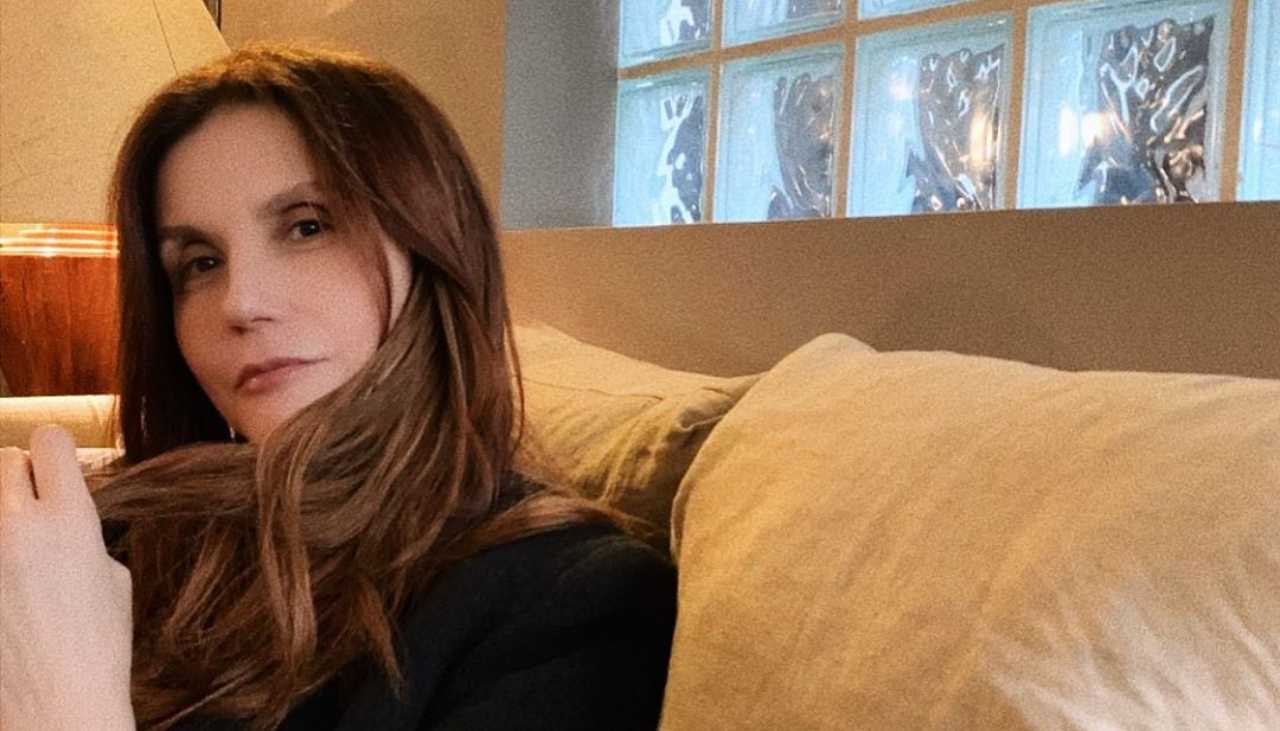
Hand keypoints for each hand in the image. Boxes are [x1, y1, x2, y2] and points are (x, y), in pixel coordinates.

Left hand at [0, 426, 135, 730]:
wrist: (53, 708)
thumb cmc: (95, 651)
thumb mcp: (113, 581)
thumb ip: (83, 535)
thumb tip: (60, 518)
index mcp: (70, 520)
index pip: (50, 441)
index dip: (54, 452)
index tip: (56, 468)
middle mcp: (16, 528)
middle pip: (3, 460)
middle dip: (19, 480)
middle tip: (28, 512)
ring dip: (1, 516)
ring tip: (14, 550)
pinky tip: (7, 583)